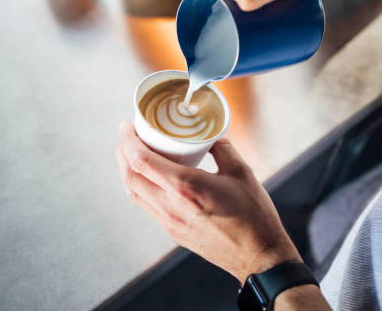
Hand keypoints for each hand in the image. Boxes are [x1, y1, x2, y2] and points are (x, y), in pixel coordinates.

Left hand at [115, 122, 300, 282]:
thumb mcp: (241, 172)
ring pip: (135, 194)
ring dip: (128, 172)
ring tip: (133, 155)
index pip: (141, 161)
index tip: (126, 126)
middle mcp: (171, 206)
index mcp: (186, 187)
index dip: (127, 141)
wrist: (258, 255)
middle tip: (127, 136)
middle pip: (130, 177)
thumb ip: (222, 149)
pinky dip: (142, 187)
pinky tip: (152, 179)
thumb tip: (211, 137)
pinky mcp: (174, 233)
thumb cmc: (253, 215)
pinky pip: (148, 206)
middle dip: (122, 153)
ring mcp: (170, 222)